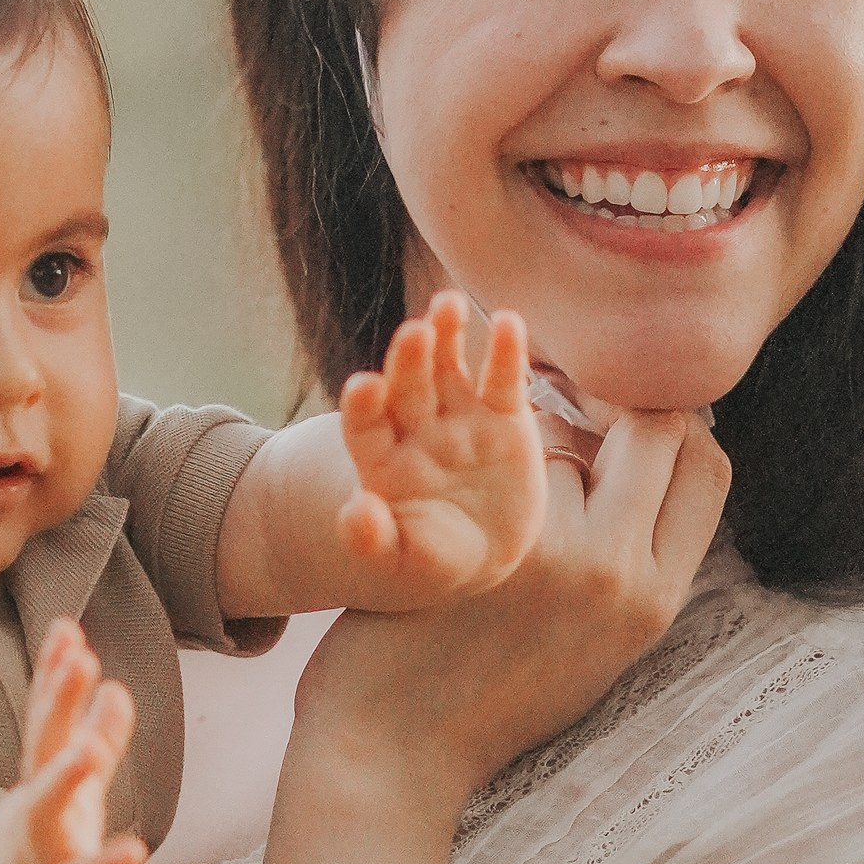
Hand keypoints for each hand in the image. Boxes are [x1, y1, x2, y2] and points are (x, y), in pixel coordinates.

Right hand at [0, 619, 146, 863]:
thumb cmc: (32, 856)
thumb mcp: (69, 797)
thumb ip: (96, 741)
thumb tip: (117, 688)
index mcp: (38, 782)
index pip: (45, 719)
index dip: (56, 676)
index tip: (67, 627)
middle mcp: (33, 811)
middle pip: (43, 749)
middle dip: (58, 702)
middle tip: (78, 657)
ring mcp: (39, 855)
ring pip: (47, 815)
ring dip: (65, 780)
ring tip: (89, 750)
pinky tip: (135, 848)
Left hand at [301, 405, 730, 807]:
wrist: (391, 753)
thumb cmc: (487, 698)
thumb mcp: (596, 648)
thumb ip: (632, 570)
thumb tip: (655, 488)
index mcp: (656, 603)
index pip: (709, 469)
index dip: (675, 428)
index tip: (625, 421)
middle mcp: (619, 574)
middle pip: (659, 429)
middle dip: (612, 405)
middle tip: (560, 402)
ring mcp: (556, 555)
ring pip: (569, 433)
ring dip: (531, 432)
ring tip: (481, 455)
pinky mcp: (487, 543)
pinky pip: (499, 452)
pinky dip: (471, 450)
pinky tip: (440, 465)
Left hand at [335, 294, 546, 604]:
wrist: (487, 552)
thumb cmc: (435, 557)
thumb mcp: (404, 559)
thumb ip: (373, 539)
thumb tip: (354, 511)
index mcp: (382, 458)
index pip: (365, 424)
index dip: (363, 406)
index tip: (363, 387)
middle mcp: (416, 426)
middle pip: (408, 385)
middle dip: (409, 359)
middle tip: (414, 333)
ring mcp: (460, 415)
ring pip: (449, 366)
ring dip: (447, 333)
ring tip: (448, 304)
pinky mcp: (504, 415)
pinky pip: (503, 379)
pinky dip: (507, 352)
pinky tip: (510, 322)